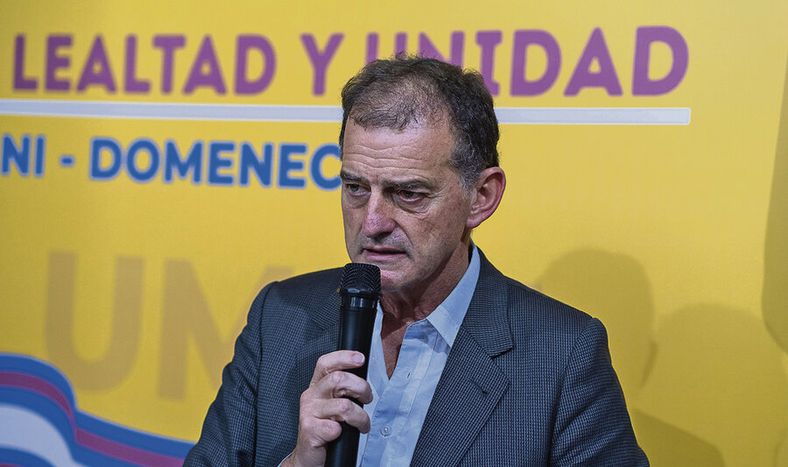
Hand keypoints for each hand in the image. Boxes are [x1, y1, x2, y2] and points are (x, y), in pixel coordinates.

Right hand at [285, 350, 372, 466]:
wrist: (308, 455)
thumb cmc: (325, 427)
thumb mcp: (333, 403)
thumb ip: (343, 389)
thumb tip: (364, 380)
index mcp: (317, 386)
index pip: (326, 363)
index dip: (344, 357)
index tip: (360, 359)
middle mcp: (311, 396)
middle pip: (339, 379)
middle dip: (361, 388)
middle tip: (367, 399)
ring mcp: (308, 413)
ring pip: (344, 406)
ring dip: (360, 417)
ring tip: (362, 424)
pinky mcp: (309, 430)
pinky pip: (334, 427)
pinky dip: (343, 432)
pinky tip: (341, 434)